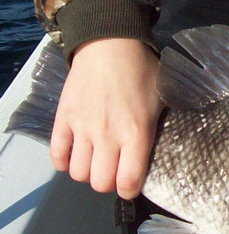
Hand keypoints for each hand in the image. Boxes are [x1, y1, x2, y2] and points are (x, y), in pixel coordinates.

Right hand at [50, 38, 162, 198]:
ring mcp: (83, 127)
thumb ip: (161, 128)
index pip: (128, 182)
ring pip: (79, 173)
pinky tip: (75, 155)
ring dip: (88, 172)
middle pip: (100, 183)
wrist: (110, 42)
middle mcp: (108, 136)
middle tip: (114, 171)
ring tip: (97, 161)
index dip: (130, 190)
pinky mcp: (64, 118)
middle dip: (109, 183)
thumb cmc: (142, 70)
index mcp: (137, 134)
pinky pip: (57, 154)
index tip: (132, 184)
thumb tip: (167, 149)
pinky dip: (64, 161)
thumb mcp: (164, 100)